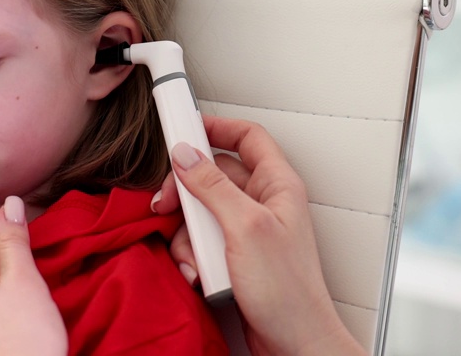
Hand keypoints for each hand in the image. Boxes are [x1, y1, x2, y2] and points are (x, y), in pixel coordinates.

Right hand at [154, 114, 364, 355]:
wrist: (294, 344)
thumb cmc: (289, 292)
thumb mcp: (245, 228)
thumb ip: (213, 186)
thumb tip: (187, 154)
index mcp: (277, 185)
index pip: (248, 137)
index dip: (217, 127)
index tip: (185, 127)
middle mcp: (263, 204)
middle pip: (213, 176)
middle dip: (186, 192)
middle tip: (167, 204)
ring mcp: (247, 231)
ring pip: (201, 212)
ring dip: (188, 235)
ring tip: (195, 257)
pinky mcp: (233, 257)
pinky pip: (201, 242)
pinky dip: (193, 257)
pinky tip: (198, 274)